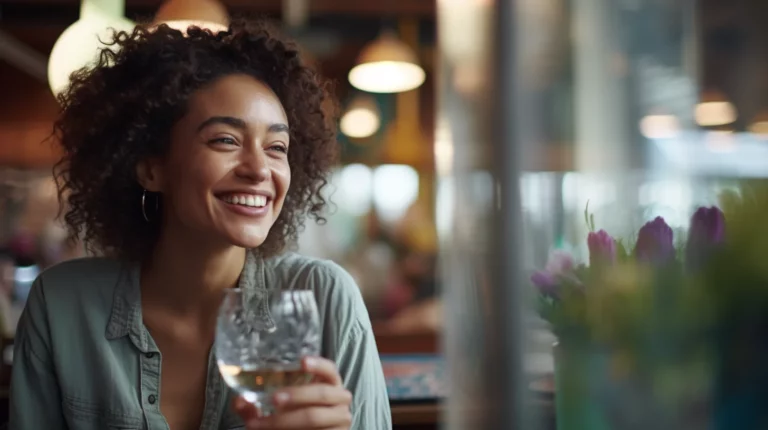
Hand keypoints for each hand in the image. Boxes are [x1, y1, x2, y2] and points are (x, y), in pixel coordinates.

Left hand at [233, 356, 352, 428]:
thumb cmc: (294, 419)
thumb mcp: (277, 409)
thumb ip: (255, 406)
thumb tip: (239, 401)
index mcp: (329, 384)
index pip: (329, 370)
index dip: (318, 364)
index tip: (302, 361)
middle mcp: (339, 399)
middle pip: (321, 393)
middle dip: (297, 395)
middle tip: (273, 399)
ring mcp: (341, 419)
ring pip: (314, 416)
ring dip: (286, 419)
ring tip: (262, 423)